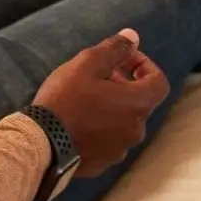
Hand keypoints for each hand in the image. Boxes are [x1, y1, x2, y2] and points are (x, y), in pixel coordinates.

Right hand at [32, 29, 168, 176]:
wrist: (42, 143)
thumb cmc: (66, 99)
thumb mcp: (88, 63)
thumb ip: (115, 49)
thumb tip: (133, 37)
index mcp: (136, 104)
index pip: (159, 82)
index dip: (144, 65)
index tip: (123, 59)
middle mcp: (135, 130)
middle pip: (140, 100)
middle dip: (124, 82)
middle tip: (98, 73)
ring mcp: (119, 150)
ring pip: (124, 120)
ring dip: (113, 104)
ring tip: (86, 95)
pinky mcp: (103, 163)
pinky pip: (110, 138)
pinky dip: (102, 125)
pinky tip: (79, 119)